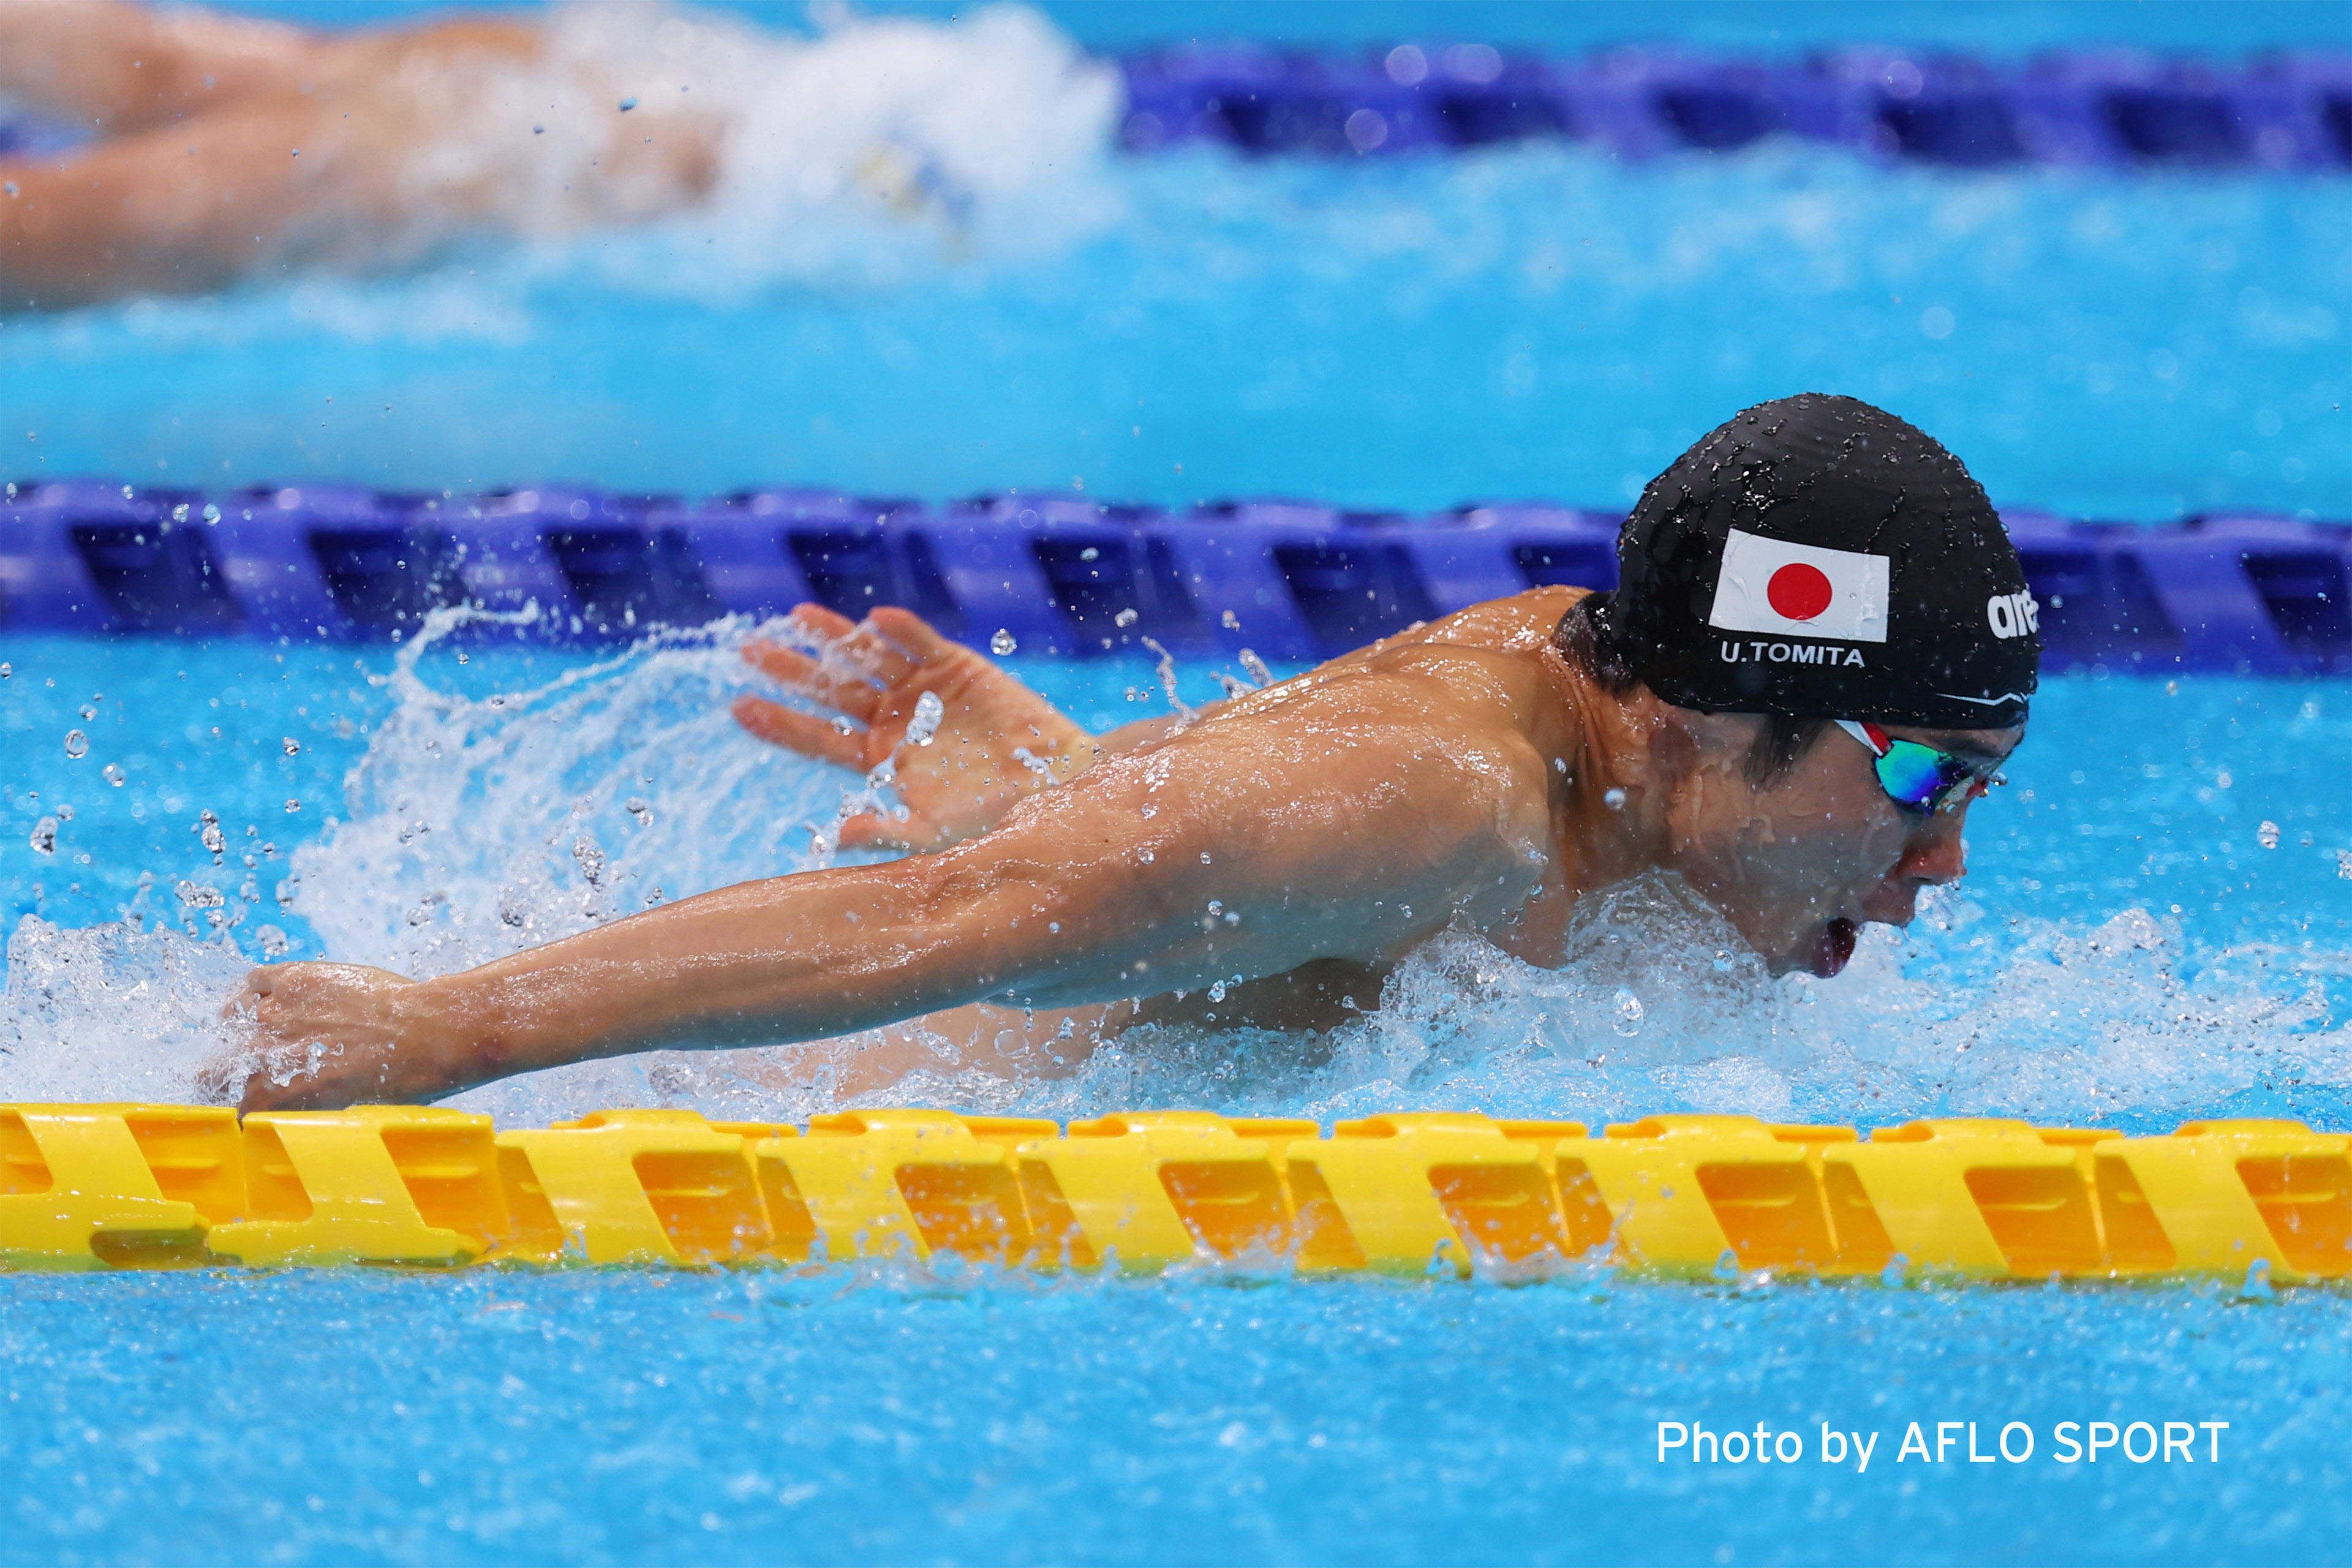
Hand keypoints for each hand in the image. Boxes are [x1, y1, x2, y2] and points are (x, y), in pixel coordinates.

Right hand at [212, 962, 472, 1110]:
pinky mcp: (294, 979)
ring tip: (247, 1028)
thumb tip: (296, 1103)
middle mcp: (262, 1055)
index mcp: (273, 1097)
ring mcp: (274, 1013)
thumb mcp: (344, 1109)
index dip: (233, 1106)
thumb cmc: (397, 1081)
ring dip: (237, 1027)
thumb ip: (306, 1105)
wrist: (426, 1033)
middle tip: (231, 1071)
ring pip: (229, 1021)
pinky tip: (263, 994)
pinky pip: (255, 980)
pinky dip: (255, 989)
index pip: (228, 1108)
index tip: (239, 1104)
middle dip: (218, 1073)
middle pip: (213, 1068)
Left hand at [732, 605, 1094, 851]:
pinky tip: (876, 618)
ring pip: (869, 657)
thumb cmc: (992, 820)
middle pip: (833, 690)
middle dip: (793, 670)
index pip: (819, 738)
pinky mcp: (958, 668)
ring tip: (797, 617)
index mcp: (880, 759)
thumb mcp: (934, 834)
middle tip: (749, 650)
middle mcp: (895, 720)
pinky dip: (903, 630)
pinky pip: (923, 643)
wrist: (1051, 789)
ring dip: (836, 638)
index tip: (738, 707)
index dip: (781, 723)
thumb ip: (886, 831)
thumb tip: (835, 836)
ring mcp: (924, 690)